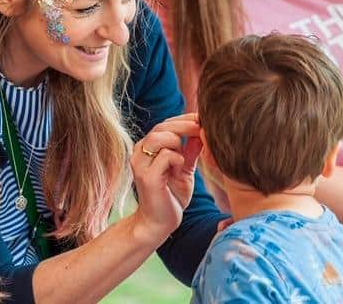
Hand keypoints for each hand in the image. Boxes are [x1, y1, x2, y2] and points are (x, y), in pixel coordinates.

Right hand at [131, 113, 199, 242]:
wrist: (158, 224)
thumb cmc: (171, 196)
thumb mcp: (184, 169)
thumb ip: (190, 150)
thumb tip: (202, 130)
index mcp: (147, 149)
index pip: (165, 124)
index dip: (184, 120)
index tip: (202, 119)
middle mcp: (139, 153)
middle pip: (162, 127)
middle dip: (185, 125)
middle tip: (203, 128)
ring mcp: (140, 164)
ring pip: (160, 137)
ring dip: (178, 143)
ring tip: (184, 159)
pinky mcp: (146, 177)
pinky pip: (166, 156)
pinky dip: (177, 159)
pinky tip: (180, 168)